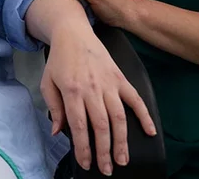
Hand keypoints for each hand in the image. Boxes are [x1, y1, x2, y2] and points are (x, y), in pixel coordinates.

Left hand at [42, 25, 156, 174]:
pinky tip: (150, 131)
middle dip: (104, 150)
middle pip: (101, 125)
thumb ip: (54, 108)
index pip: (79, 126)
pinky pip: (135, 99)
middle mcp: (92, 88)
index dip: (83, 147)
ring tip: (122, 159)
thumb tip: (58, 132)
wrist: (73, 33)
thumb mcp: (48, 82)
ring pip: (119, 117)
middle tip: (106, 169)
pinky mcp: (120, 78)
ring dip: (122, 141)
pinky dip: (144, 115)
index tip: (86, 163)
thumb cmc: (59, 60)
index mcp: (72, 91)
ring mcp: (109, 83)